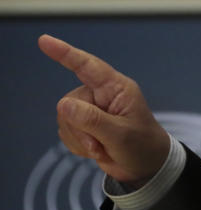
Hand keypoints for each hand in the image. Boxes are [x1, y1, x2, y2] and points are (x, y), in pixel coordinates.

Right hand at [39, 34, 169, 186]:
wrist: (146, 167)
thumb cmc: (143, 146)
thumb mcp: (121, 135)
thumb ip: (92, 120)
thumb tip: (63, 104)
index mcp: (117, 88)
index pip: (88, 66)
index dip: (65, 53)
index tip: (45, 41)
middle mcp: (102, 95)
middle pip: (70, 102)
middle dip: (80, 128)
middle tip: (100, 145)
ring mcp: (93, 110)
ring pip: (65, 119)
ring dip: (81, 139)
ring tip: (102, 148)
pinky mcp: (85, 125)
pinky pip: (66, 132)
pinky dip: (78, 145)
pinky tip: (97, 150)